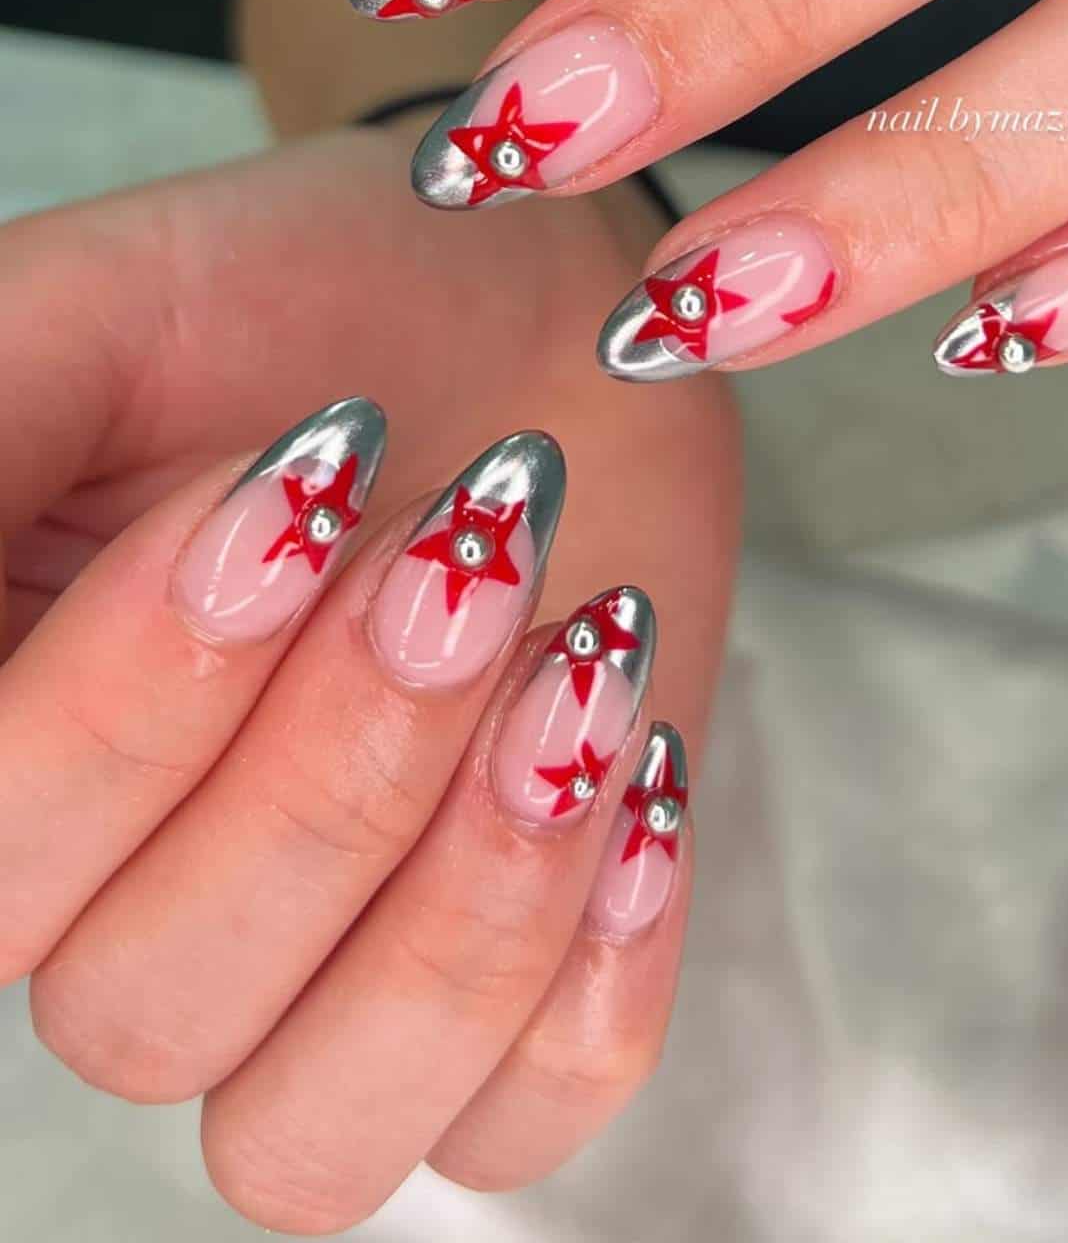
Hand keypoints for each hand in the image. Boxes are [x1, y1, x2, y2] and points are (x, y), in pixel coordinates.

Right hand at [0, 123, 738, 1232]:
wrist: (539, 317)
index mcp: (8, 753)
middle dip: (334, 764)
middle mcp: (129, 903)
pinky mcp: (500, 1002)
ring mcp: (313, 978)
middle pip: (144, 1011)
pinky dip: (591, 969)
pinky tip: (638, 762)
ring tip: (575, 657)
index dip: (137, 706)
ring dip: (462, 896)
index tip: (295, 484)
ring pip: (306, 1135)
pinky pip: (514, 1130)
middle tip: (463, 539)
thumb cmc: (309, 299)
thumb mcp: (102, 313)